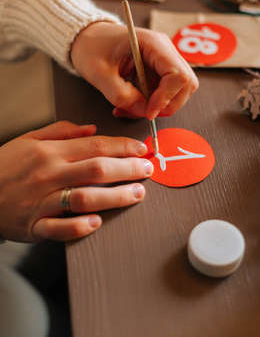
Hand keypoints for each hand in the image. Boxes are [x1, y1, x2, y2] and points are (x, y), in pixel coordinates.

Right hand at [0, 121, 151, 241]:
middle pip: (97, 170)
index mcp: (50, 152)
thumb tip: (92, 128)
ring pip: (84, 198)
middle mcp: (49, 174)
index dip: (123, 147)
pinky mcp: (33, 225)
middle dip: (128, 169)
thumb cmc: (4, 165)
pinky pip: (58, 228)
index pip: (95, 146)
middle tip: (148, 170)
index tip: (142, 149)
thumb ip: (62, 131)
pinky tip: (97, 222)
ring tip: (137, 194)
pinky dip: (78, 226)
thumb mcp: (29, 139)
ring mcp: (41, 201)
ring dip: (114, 197)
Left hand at [71, 22, 198, 118]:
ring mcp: (164, 60)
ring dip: (158, 107)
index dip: (167, 97)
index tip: (149, 111)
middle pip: (186, 84)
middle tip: (143, 112)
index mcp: (152, 43)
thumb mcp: (99, 74)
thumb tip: (144, 112)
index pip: (178, 74)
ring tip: (131, 108)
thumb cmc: (92, 47)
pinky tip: (131, 104)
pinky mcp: (159, 71)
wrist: (88, 38)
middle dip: (167, 105)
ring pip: (178, 92)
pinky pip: (165, 93)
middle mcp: (164, 50)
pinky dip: (151, 105)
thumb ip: (121, 96)